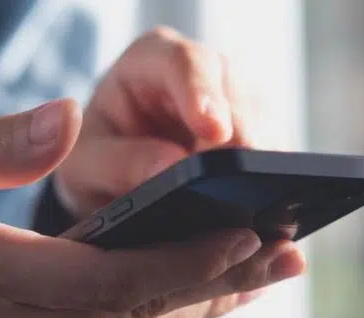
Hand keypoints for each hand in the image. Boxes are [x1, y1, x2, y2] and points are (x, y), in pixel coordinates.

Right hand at [0, 99, 304, 317]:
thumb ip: (2, 148)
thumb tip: (67, 119)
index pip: (100, 276)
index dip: (180, 261)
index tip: (244, 236)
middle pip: (129, 314)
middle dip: (213, 283)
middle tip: (284, 256)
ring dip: (196, 306)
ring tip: (260, 276)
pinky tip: (196, 300)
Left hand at [56, 27, 257, 217]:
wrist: (112, 184)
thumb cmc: (94, 160)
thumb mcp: (86, 164)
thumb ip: (119, 163)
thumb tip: (172, 166)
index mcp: (153, 61)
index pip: (184, 63)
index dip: (203, 94)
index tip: (214, 130)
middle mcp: (205, 74)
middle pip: (238, 96)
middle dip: (243, 139)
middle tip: (244, 178)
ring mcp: (239, 105)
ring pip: (266, 128)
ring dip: (261, 165)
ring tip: (253, 203)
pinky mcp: (261, 140)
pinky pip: (277, 159)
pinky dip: (271, 184)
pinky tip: (263, 210)